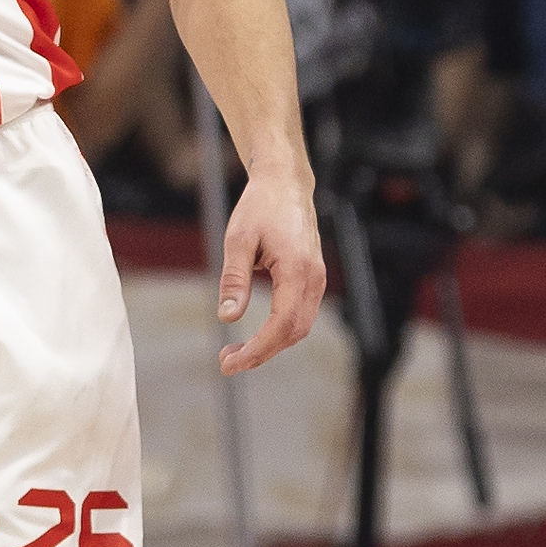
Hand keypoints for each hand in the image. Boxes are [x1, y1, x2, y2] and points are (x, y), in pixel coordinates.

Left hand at [215, 169, 325, 374]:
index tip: (232, 362)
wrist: (285, 183)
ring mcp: (317, 279)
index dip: (258, 349)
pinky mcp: (312, 278)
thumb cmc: (261, 206)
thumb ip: (234, 280)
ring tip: (237, 352)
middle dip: (262, 353)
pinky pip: (300, 314)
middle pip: (294, 332)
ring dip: (271, 345)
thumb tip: (228, 317)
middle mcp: (314, 278)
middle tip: (228, 363)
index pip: (282, 324)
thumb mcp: (238, 240)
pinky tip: (257, 335)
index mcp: (297, 269)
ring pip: (300, 327)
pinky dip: (280, 331)